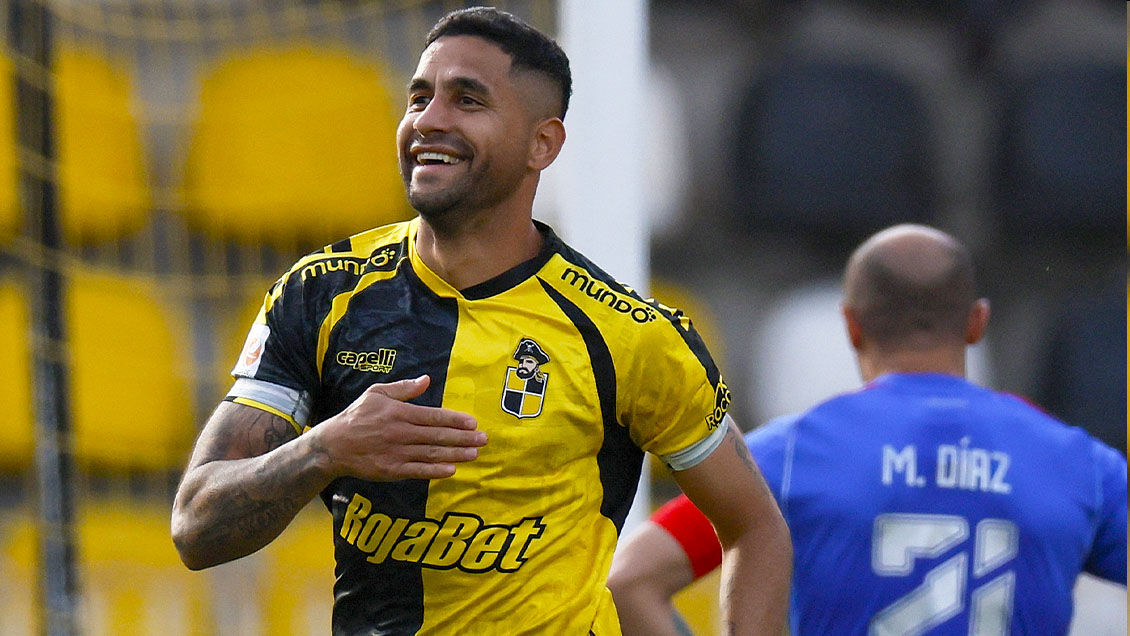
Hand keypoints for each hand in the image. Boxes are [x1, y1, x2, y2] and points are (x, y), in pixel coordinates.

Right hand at [312, 375, 484, 480]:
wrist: (333, 445)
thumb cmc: (357, 415)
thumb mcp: (377, 393)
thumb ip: (403, 388)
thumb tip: (426, 379)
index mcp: (399, 413)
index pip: (433, 416)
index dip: (455, 420)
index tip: (473, 423)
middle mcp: (400, 433)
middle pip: (437, 436)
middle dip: (463, 438)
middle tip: (483, 440)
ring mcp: (396, 453)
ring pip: (431, 454)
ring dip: (455, 454)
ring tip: (474, 454)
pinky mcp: (391, 470)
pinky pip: (418, 471)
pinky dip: (435, 471)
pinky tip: (452, 470)